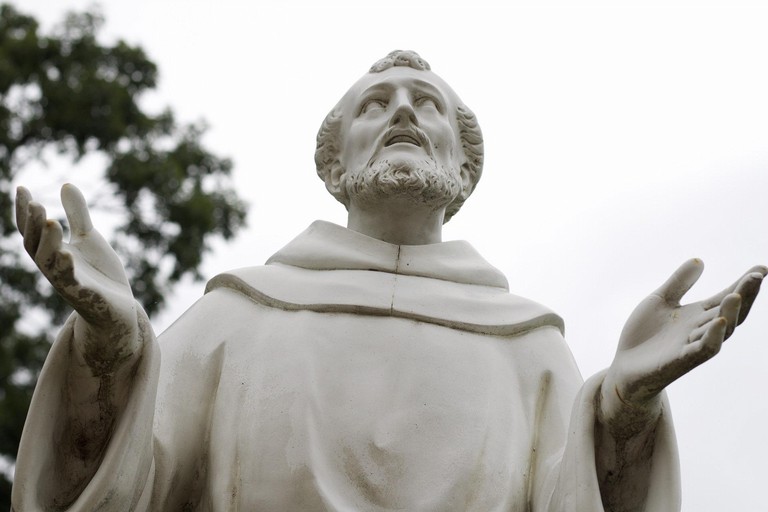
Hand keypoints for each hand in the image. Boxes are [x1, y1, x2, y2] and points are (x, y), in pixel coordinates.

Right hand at [16, 184, 138, 371]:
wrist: (119, 308)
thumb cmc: (100, 274)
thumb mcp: (90, 239)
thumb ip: (78, 215)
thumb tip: (66, 184)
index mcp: (54, 253)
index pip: (33, 231)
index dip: (24, 212)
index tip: (21, 187)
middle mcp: (56, 269)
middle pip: (37, 247)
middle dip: (34, 226)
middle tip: (36, 203)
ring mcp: (70, 284)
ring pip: (51, 265)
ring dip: (49, 243)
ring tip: (50, 221)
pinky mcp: (88, 298)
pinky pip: (75, 285)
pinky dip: (69, 272)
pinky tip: (68, 256)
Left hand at [601, 259, 765, 425]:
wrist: (623, 366)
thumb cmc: (644, 334)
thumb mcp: (660, 301)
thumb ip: (679, 283)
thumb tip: (700, 260)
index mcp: (698, 315)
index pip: (726, 297)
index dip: (743, 283)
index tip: (762, 268)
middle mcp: (700, 330)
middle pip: (730, 312)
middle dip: (745, 294)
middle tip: (757, 275)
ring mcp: (692, 345)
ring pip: (720, 330)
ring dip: (730, 312)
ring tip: (737, 293)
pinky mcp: (679, 360)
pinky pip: (701, 350)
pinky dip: (712, 337)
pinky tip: (718, 322)